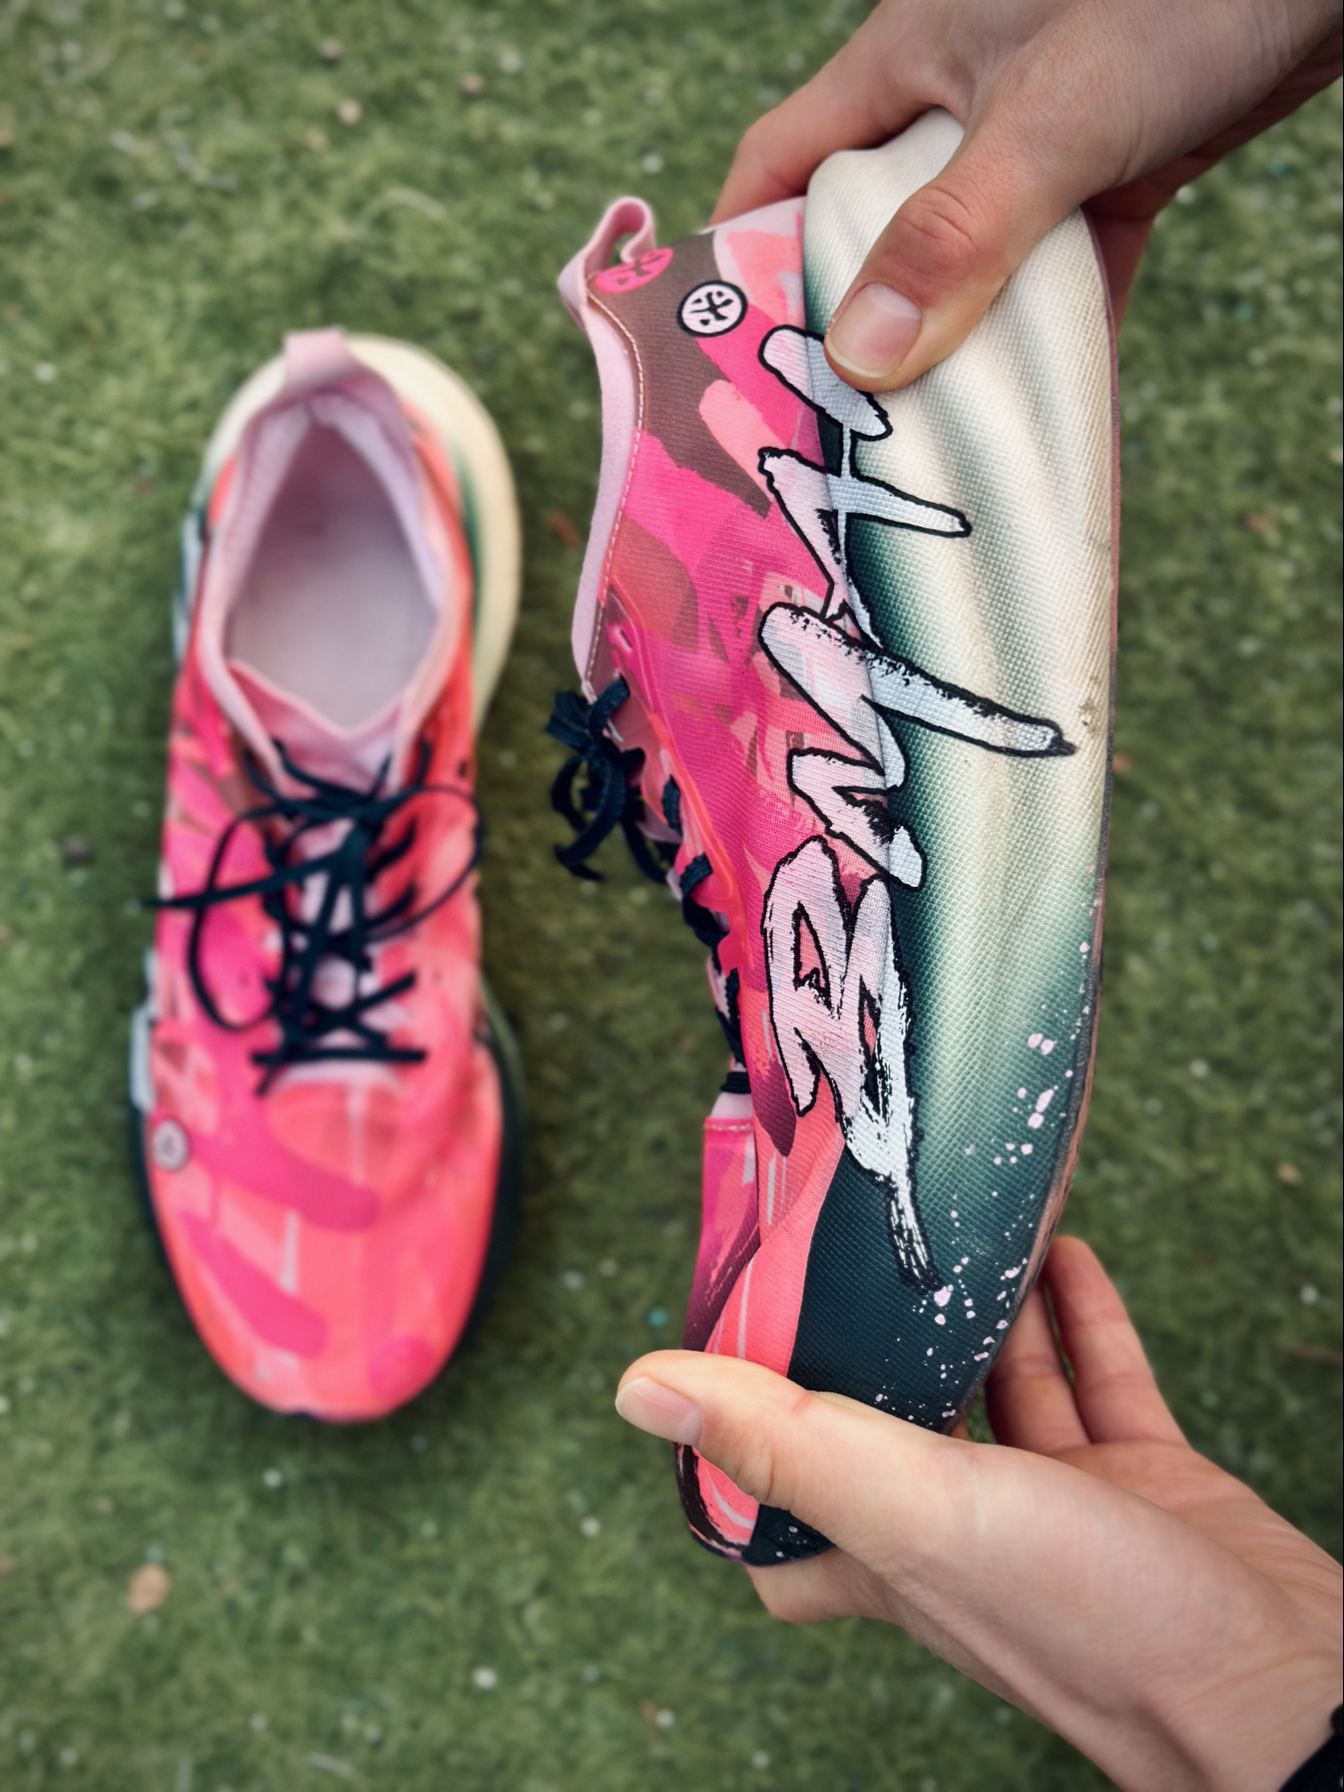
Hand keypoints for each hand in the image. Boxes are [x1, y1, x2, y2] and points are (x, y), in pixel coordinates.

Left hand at [615, 1238, 1342, 1791]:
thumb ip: (786, 1443)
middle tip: (857, 1243)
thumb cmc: (1092, 1621)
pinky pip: (1099, 1377)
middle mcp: (964, 1529)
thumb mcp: (915, 1511)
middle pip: (896, 1418)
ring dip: (981, 1310)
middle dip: (877, 1337)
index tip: (733, 1342)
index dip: (751, 1438)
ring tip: (961, 1223)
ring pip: (1002, 1386)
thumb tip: (639, 1389)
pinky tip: (1063, 1252)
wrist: (1279, 1680)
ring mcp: (1061, 1504)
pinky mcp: (1146, 1477)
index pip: (783, 1505)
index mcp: (890, 1551)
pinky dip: (1075, 1316)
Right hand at [712, 0, 1341, 390]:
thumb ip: (956, 233)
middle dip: (850, 329)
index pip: (781, 164)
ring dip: (959, 348)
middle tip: (829, 433)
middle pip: (870, 233)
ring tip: (930, 449)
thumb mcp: (1052, 114)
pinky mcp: (1113, 171)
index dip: (738, 253)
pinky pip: (1059, 276)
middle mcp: (955, 104)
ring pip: (968, 267)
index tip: (719, 355)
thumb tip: (861, 359)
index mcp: (902, 61)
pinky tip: (1044, 414)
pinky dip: (1054, 338)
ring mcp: (1035, 143)